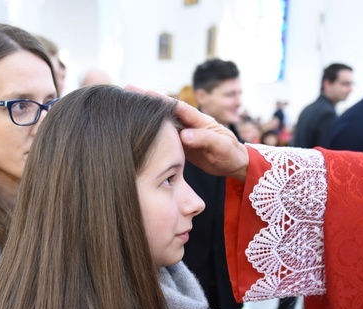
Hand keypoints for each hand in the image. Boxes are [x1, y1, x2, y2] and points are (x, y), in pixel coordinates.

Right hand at [125, 85, 249, 180]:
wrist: (235, 164)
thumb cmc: (231, 154)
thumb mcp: (220, 146)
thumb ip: (204, 139)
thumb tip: (184, 135)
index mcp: (200, 120)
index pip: (177, 107)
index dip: (160, 100)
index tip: (143, 92)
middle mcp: (190, 124)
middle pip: (166, 110)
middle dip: (147, 100)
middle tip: (127, 91)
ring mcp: (185, 133)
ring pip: (163, 122)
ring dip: (147, 114)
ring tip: (128, 106)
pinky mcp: (182, 144)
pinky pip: (165, 136)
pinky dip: (152, 131)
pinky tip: (139, 127)